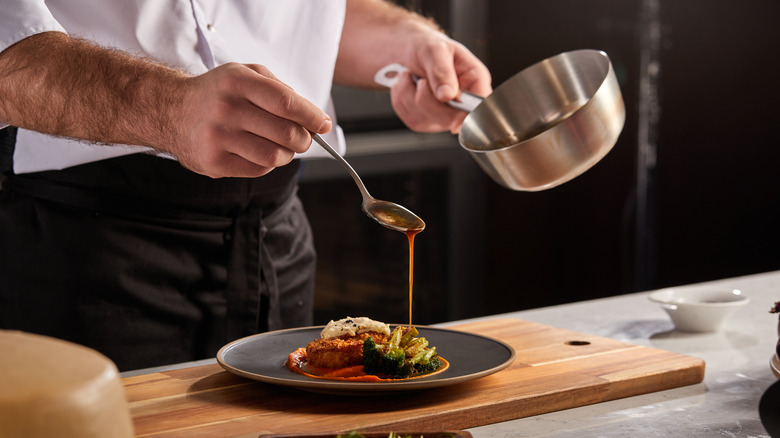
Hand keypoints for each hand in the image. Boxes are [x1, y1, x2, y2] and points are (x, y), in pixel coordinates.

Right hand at [173, 63, 331, 177]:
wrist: (169, 111)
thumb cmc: (216, 93)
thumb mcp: (244, 74)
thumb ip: (279, 89)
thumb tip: (312, 116)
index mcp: (237, 81)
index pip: (287, 103)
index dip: (312, 117)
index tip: (323, 124)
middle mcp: (226, 108)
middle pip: (286, 133)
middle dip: (304, 139)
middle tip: (304, 138)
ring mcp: (218, 137)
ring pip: (275, 156)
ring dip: (287, 154)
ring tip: (281, 146)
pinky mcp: (213, 162)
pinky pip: (258, 169)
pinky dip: (267, 163)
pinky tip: (258, 152)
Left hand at [390, 35, 491, 133]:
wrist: (407, 51)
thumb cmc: (427, 46)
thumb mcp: (435, 49)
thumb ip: (442, 71)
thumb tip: (448, 95)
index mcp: (474, 80)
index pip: (480, 104)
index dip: (470, 115)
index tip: (453, 119)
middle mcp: (463, 100)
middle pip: (450, 119)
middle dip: (426, 99)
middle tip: (421, 80)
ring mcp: (445, 113)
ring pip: (427, 120)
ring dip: (409, 97)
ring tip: (409, 77)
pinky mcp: (427, 120)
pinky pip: (412, 120)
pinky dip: (401, 101)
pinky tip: (405, 86)